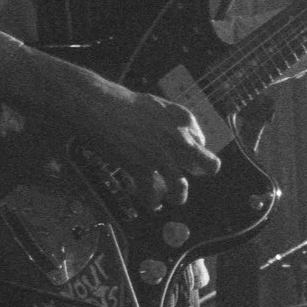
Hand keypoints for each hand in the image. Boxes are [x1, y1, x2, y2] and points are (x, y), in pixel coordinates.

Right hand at [76, 80, 221, 207]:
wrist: (98, 106)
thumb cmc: (122, 103)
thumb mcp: (157, 105)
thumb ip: (172, 121)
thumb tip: (182, 137)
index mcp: (184, 119)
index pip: (201, 141)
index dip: (192, 149)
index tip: (183, 154)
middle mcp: (179, 139)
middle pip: (208, 165)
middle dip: (202, 172)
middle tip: (192, 175)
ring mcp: (161, 156)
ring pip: (181, 187)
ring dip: (178, 196)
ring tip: (174, 198)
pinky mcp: (142, 168)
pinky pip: (152, 194)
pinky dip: (151, 201)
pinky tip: (150, 203)